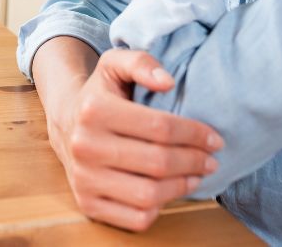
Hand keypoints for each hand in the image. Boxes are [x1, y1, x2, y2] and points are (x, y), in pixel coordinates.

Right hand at [50, 49, 222, 231]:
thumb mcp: (114, 64)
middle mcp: (85, 146)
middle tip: (211, 159)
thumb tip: (168, 82)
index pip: (159, 126)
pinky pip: (136, 218)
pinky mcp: (87, 204)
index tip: (214, 138)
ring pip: (149, 194)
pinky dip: (162, 207)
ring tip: (196, 174)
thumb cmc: (100, 94)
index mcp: (94, 109)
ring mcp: (84, 179)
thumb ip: (141, 62)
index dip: (194, 134)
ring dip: (182, 186)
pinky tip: (170, 190)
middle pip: (157, 162)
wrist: (66, 123)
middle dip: (194, 161)